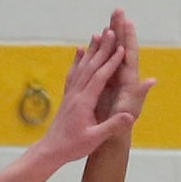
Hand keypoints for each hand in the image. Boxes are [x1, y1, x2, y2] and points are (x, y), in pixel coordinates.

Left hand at [34, 27, 136, 164]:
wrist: (50, 150)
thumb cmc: (73, 147)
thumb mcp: (94, 139)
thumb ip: (112, 126)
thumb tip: (130, 116)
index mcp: (84, 102)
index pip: (99, 77)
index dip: (111, 62)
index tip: (122, 48)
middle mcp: (76, 94)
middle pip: (91, 66)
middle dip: (103, 48)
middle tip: (112, 30)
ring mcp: (71, 94)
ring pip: (82, 66)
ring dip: (92, 49)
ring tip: (99, 33)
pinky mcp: (68, 96)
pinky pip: (73, 73)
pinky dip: (78, 60)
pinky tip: (80, 50)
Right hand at [93, 9, 156, 123]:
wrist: (111, 140)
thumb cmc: (120, 128)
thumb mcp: (129, 111)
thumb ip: (140, 95)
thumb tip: (152, 81)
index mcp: (128, 81)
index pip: (130, 54)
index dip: (129, 37)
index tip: (127, 20)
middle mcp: (122, 78)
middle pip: (121, 48)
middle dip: (119, 29)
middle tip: (118, 9)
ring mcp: (112, 80)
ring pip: (111, 53)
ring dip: (109, 37)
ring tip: (107, 19)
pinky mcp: (103, 86)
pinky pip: (100, 64)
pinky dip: (96, 52)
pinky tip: (91, 42)